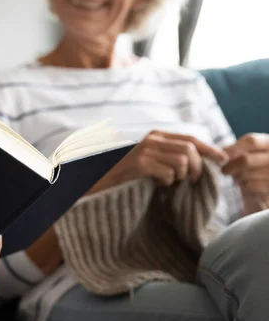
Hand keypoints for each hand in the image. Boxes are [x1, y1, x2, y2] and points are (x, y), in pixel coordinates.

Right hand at [88, 130, 227, 193]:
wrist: (98, 181)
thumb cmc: (126, 174)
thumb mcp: (149, 160)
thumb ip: (168, 155)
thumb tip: (198, 161)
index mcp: (155, 135)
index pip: (190, 138)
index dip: (209, 148)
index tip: (223, 159)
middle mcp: (151, 139)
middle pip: (189, 149)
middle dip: (197, 167)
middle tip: (194, 181)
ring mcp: (145, 150)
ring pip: (182, 161)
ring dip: (181, 176)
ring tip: (169, 182)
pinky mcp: (140, 164)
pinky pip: (168, 172)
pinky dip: (167, 181)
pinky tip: (158, 184)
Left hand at [223, 133, 268, 206]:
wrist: (264, 189)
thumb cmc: (253, 167)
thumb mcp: (246, 153)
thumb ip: (234, 150)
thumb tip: (217, 151)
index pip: (251, 141)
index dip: (232, 148)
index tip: (218, 155)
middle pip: (245, 159)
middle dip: (229, 166)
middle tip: (224, 170)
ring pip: (245, 174)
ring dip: (236, 177)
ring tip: (238, 177)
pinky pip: (250, 186)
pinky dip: (244, 186)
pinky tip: (246, 185)